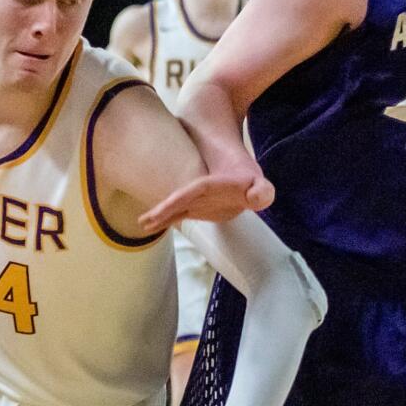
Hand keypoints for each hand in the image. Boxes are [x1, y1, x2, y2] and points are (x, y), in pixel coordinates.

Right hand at [139, 163, 274, 232]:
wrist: (243, 178)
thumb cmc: (252, 183)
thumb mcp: (261, 186)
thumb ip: (262, 191)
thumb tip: (256, 198)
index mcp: (211, 185)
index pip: (192, 191)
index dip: (178, 199)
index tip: (166, 207)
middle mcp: (199, 193)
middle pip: (177, 200)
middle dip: (162, 210)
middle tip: (145, 221)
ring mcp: (196, 202)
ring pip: (175, 208)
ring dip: (160, 216)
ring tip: (143, 225)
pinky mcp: (197, 209)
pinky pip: (179, 214)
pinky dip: (167, 220)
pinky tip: (155, 227)